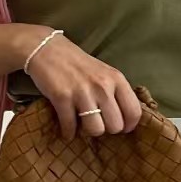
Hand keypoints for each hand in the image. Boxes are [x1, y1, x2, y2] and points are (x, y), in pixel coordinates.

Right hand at [24, 33, 142, 141]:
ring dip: (87, 131)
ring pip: (96, 130)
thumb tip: (124, 121)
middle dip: (106, 128)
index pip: (134, 112)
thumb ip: (116, 93)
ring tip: (82, 123)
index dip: (128, 125)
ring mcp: (82, 92)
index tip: (121, 127)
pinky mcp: (62, 98)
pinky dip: (68, 132)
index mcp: (116, 79)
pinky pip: (71, 127)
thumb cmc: (78, 65)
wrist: (47, 49)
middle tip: (97, 122)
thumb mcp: (105, 73)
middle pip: (115, 126)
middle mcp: (102, 86)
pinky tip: (67, 128)